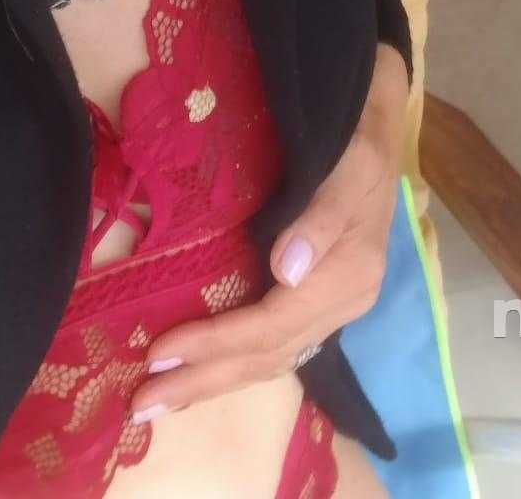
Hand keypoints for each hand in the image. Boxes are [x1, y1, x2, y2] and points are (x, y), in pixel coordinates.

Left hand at [126, 43, 408, 423]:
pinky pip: (276, 345)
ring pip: (271, 360)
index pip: (271, 325)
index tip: (160, 352)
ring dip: (214, 382)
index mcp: (348, 276)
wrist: (379, 115)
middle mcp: (343, 301)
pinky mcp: (320, 298)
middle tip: (140, 404)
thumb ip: (322, 216)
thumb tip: (285, 270)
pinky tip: (204, 374)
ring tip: (160, 402)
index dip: (216, 342)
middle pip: (267, 356)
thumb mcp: (351, 161)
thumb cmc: (357, 133)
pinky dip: (235, 364)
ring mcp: (333, 304)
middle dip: (204, 380)